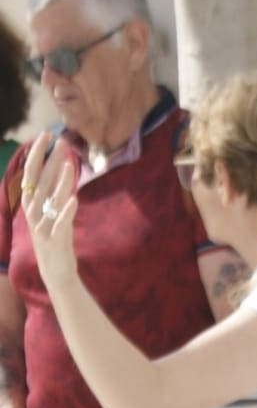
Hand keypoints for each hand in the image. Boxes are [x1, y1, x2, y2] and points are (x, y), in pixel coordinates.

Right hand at [20, 135, 77, 289]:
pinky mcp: (54, 241)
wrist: (55, 272)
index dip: (37, 154)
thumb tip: (61, 164)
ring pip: (50, 200)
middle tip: (59, 140)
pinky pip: (60, 223)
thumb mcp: (52, 212)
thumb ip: (54, 190)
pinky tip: (74, 199)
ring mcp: (43, 227)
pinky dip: (66, 211)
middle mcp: (34, 213)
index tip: (46, 135)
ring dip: (58, 181)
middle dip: (49, 160)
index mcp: (32, 205)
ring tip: (69, 164)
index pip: (31, 174)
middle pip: (39, 182)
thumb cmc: (55, 238)